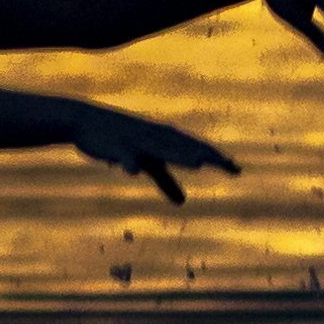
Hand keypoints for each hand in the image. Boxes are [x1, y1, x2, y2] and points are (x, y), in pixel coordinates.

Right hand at [69, 103, 236, 203]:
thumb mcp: (146, 164)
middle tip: (230, 165)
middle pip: (186, 147)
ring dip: (178, 155)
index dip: (217, 158)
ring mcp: (137, 141)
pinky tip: (135, 173)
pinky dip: (131, 162)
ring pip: (160, 149)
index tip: (237, 170)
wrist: (85, 121)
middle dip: (208, 155)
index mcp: (165, 140)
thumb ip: (166, 182)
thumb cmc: (121, 140)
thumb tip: (183, 202)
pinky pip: (125, 156)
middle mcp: (156, 137)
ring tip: (198, 164)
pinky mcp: (116, 146)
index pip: (196, 149)